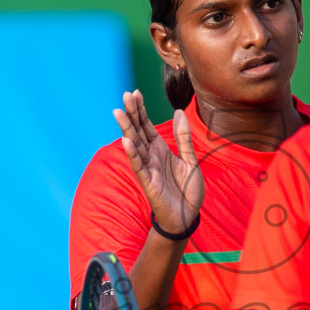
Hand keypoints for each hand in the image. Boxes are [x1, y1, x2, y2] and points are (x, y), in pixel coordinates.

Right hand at [113, 91, 203, 235]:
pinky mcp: (149, 183)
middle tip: (124, 95)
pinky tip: (126, 141)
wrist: (188, 216)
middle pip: (138, 131)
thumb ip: (183, 137)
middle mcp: (151, 156)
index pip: (146, 126)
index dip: (141, 110)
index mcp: (160, 149)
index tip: (135, 92)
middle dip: (131, 114)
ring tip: (118, 113)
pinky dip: (132, 154)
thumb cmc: (187, 190)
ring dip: (127, 129)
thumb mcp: (190, 159)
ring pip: (135, 146)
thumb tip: (179, 112)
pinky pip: (139, 166)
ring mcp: (148, 168)